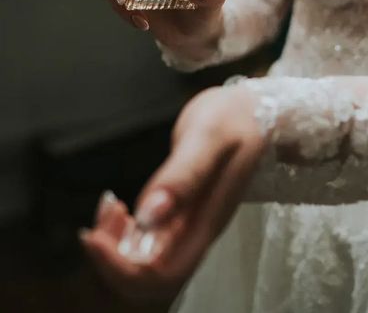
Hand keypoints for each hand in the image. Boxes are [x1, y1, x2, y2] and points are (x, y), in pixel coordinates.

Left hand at [80, 85, 263, 305]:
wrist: (252, 112)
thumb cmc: (234, 118)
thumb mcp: (209, 137)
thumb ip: (184, 176)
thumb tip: (147, 217)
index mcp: (206, 221)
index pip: (161, 273)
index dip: (120, 267)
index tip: (94, 234)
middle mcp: (197, 232)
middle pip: (149, 277)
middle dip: (112, 258)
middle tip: (102, 215)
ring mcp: (190, 224)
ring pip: (145, 262)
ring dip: (116, 246)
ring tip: (108, 207)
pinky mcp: (182, 212)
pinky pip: (149, 241)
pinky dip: (124, 232)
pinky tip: (119, 207)